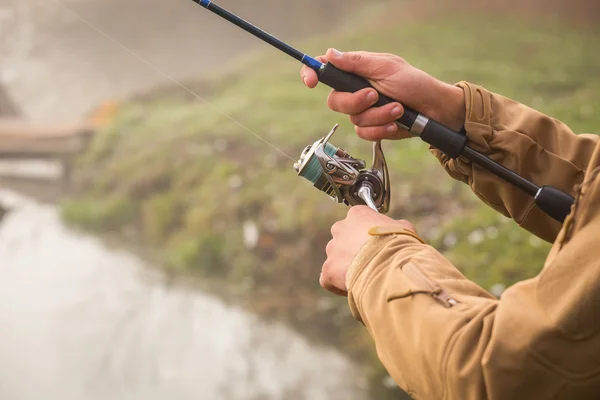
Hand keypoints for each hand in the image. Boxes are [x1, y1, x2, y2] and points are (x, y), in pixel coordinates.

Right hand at [301, 49, 465, 140]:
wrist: (433, 110)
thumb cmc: (414, 83)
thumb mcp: (386, 67)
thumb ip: (356, 62)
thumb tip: (330, 54)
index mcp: (356, 72)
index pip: (325, 71)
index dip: (311, 74)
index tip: (310, 81)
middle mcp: (356, 91)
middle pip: (335, 101)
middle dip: (356, 102)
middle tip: (375, 95)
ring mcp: (363, 111)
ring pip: (354, 119)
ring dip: (379, 115)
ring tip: (398, 108)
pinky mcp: (372, 128)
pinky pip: (365, 134)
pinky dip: (382, 129)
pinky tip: (396, 123)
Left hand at [321, 206, 415, 295]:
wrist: (390, 265)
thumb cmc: (399, 245)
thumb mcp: (404, 229)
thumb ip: (394, 226)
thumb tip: (397, 229)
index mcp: (357, 215)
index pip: (357, 222)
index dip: (366, 236)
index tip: (376, 246)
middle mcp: (340, 228)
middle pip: (343, 240)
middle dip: (353, 251)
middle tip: (368, 263)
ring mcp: (332, 249)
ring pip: (335, 259)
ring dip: (346, 268)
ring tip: (364, 277)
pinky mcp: (328, 269)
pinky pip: (328, 278)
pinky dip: (337, 285)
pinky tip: (351, 289)